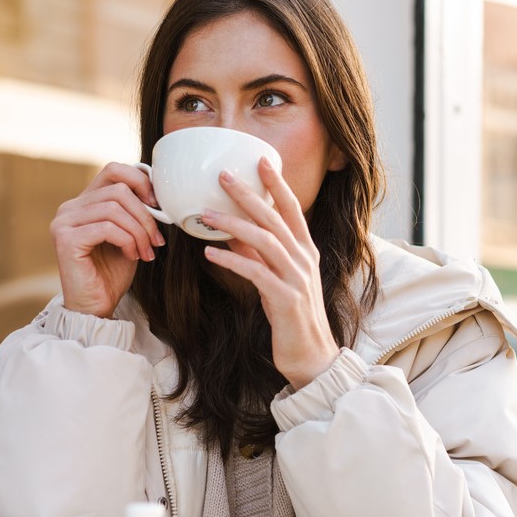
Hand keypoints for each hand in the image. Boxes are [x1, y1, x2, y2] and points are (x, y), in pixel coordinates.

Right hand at [50, 163, 165, 318]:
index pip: (113, 170)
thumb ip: (136, 213)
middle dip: (145, 215)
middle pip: (118, 190)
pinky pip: (107, 228)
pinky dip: (127, 241)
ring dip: (139, 231)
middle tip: (157, 240)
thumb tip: (159, 194)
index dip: (140, 181)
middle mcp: (70, 208)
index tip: (158, 205)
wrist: (97, 307)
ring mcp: (64, 222)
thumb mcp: (130, 236)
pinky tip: (133, 256)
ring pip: (114, 208)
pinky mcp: (65, 240)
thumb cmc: (113, 273)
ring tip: (147, 252)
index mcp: (84, 202)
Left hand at [200, 157, 340, 387]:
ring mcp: (297, 278)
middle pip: (275, 218)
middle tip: (223, 175)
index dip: (277, 184)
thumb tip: (232, 235)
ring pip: (265, 241)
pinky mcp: (286, 299)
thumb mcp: (275, 281)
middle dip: (248, 195)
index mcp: (305, 251)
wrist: (311, 356)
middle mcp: (304, 259)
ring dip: (234, 225)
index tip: (260, 160)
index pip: (292, 209)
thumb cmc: (292, 318)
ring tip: (205, 215)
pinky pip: (256, 272)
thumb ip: (258, 256)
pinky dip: (233, 260)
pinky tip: (211, 253)